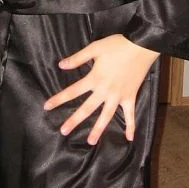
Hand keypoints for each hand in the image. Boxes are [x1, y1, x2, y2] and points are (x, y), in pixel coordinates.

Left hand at [44, 35, 158, 144]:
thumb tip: (60, 65)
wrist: (141, 46)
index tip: (47, 107)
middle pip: (87, 108)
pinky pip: (130, 114)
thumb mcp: (95, 48)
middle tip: (63, 131)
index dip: (59, 99)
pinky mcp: (130, 97)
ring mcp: (118, 96)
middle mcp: (104, 91)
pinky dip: (131, 126)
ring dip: (98, 129)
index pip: (72, 91)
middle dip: (74, 120)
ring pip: (106, 116)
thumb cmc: (117, 45)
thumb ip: (78, 58)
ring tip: (90, 142)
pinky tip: (130, 138)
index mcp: (94, 79)